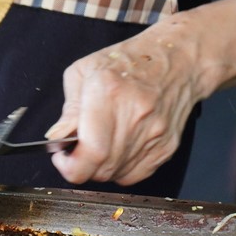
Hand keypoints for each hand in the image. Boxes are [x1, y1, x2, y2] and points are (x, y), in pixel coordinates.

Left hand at [46, 20, 203, 185]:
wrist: (178, 60)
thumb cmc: (127, 61)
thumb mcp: (84, 71)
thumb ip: (69, 109)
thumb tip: (56, 137)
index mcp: (110, 93)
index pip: (91, 150)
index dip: (69, 165)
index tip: (60, 157)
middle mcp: (136, 116)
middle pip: (101, 168)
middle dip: (79, 166)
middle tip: (73, 151)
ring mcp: (155, 135)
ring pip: (116, 175)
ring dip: (98, 168)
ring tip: (95, 146)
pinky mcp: (167, 147)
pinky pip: (135, 175)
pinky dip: (118, 170)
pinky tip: (114, 150)